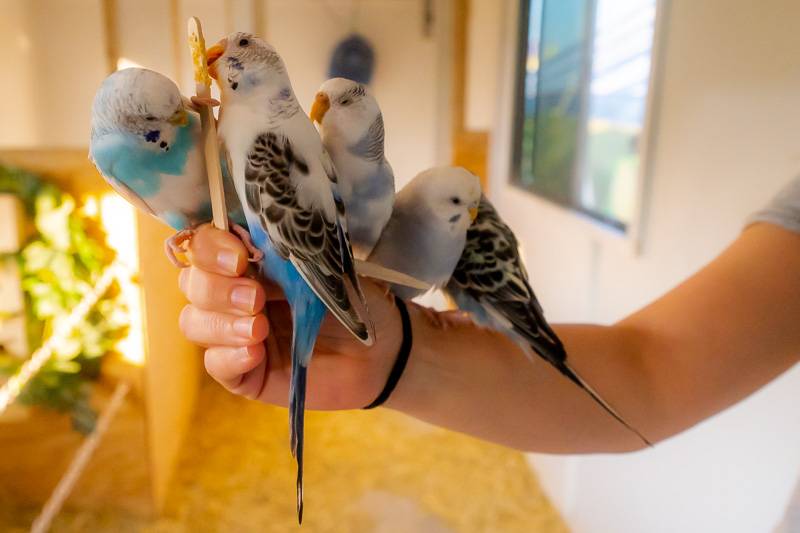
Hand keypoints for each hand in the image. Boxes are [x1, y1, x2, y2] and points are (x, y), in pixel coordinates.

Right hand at [176, 224, 403, 409]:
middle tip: (257, 298)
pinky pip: (215, 364)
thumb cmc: (348, 302)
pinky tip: (255, 353)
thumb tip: (245, 252)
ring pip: (194, 323)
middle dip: (215, 288)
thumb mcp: (315, 272)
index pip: (204, 246)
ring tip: (259, 328)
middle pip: (191, 284)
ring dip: (221, 324)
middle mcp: (231, 294)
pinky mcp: (244, 372)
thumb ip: (278, 263)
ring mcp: (234, 334)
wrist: (377, 350)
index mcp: (247, 261)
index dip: (211, 249)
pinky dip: (229, 356)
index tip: (240, 257)